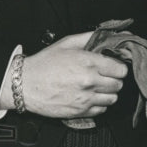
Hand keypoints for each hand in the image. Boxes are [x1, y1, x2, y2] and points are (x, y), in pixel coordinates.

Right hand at [2, 32, 127, 118]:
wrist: (25, 85)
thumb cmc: (44, 63)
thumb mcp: (67, 43)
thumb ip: (90, 37)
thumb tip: (109, 35)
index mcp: (88, 62)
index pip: (121, 69)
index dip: (118, 67)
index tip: (113, 66)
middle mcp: (89, 81)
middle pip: (119, 84)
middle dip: (114, 79)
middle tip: (104, 76)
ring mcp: (85, 98)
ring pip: (113, 98)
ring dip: (108, 92)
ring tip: (97, 86)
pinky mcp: (80, 112)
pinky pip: (102, 110)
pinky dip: (99, 104)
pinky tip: (90, 96)